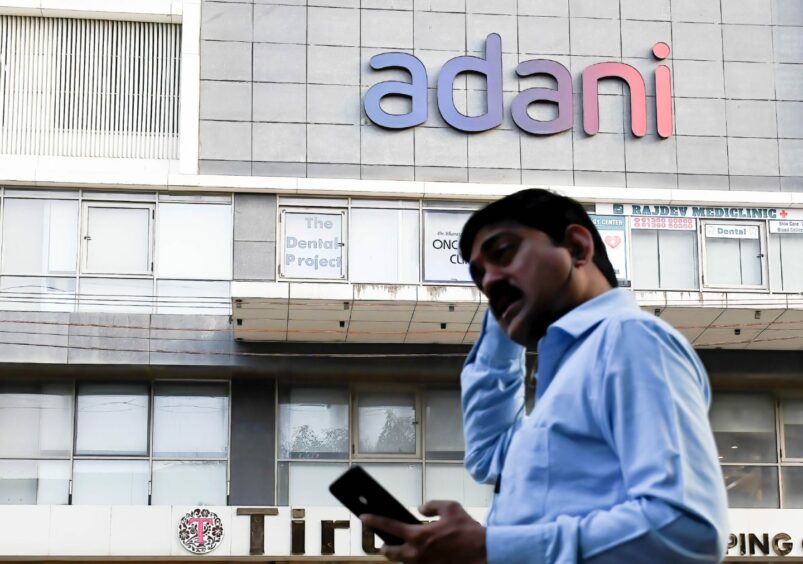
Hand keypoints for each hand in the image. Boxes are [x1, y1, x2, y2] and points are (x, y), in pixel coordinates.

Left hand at [361, 500, 486, 563]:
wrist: (484, 554)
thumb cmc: (468, 531)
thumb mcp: (451, 508)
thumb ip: (432, 505)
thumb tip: (421, 509)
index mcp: (419, 535)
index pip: (389, 526)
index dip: (374, 520)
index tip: (363, 517)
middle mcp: (417, 554)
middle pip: (391, 553)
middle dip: (385, 547)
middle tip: (384, 543)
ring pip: (405, 562)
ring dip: (402, 554)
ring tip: (403, 547)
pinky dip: (418, 559)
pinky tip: (426, 551)